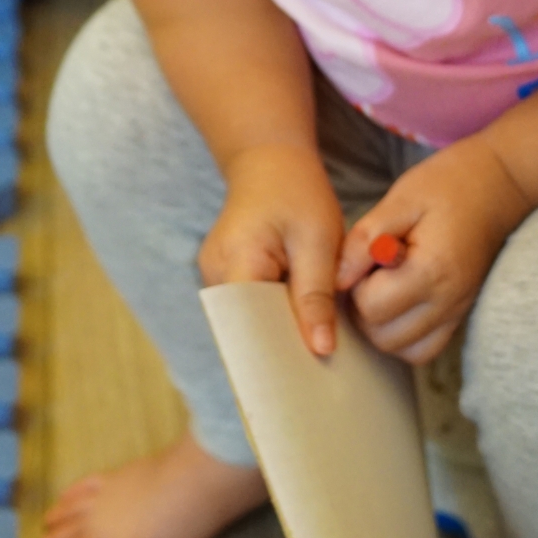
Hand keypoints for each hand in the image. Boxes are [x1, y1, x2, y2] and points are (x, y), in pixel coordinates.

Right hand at [197, 143, 345, 357]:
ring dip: (281, 329)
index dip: (276, 354)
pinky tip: (305, 318)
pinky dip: (276, 312)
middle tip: (323, 366)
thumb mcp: (318, 239)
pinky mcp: (227, 274)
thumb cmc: (297, 191)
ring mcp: (216, 274)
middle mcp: (214, 274)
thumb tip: (320, 350)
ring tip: (318, 345)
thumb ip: (316, 294)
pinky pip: (251, 305)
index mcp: (234, 262)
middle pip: (247, 329)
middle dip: (283, 346)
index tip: (308, 378)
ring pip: (250, 319)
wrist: (271, 159)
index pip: (248, 327)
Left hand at [335, 138, 530, 364]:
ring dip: (381, 325)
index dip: (355, 284)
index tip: (363, 256)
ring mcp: (457, 312)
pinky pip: (424, 348)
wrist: (499, 184)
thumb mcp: (399, 199)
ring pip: (402, 349)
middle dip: (364, 308)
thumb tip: (336, 280)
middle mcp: (448, 301)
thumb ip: (364, 240)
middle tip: (370, 271)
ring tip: (382, 284)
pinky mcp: (460, 315)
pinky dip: (403, 335)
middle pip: (384, 337)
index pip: (371, 307)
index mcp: (432, 270)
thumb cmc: (447, 184)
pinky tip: (398, 300)